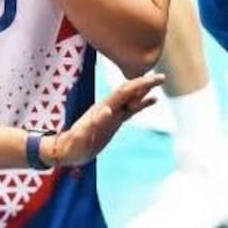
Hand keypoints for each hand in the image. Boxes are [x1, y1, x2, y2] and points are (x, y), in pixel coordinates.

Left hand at [40, 74, 162, 168]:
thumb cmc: (72, 146)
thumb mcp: (81, 137)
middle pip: (128, 91)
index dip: (138, 85)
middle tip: (162, 77)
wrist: (65, 150)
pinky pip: (130, 110)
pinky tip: (152, 100)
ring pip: (131, 98)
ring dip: (144, 90)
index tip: (152, 79)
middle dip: (144, 83)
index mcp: (102, 109)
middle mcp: (108, 108)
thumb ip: (93, 124)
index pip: (123, 93)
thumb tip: (107, 110)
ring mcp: (112, 114)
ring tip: (159, 83)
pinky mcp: (114, 122)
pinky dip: (142, 103)